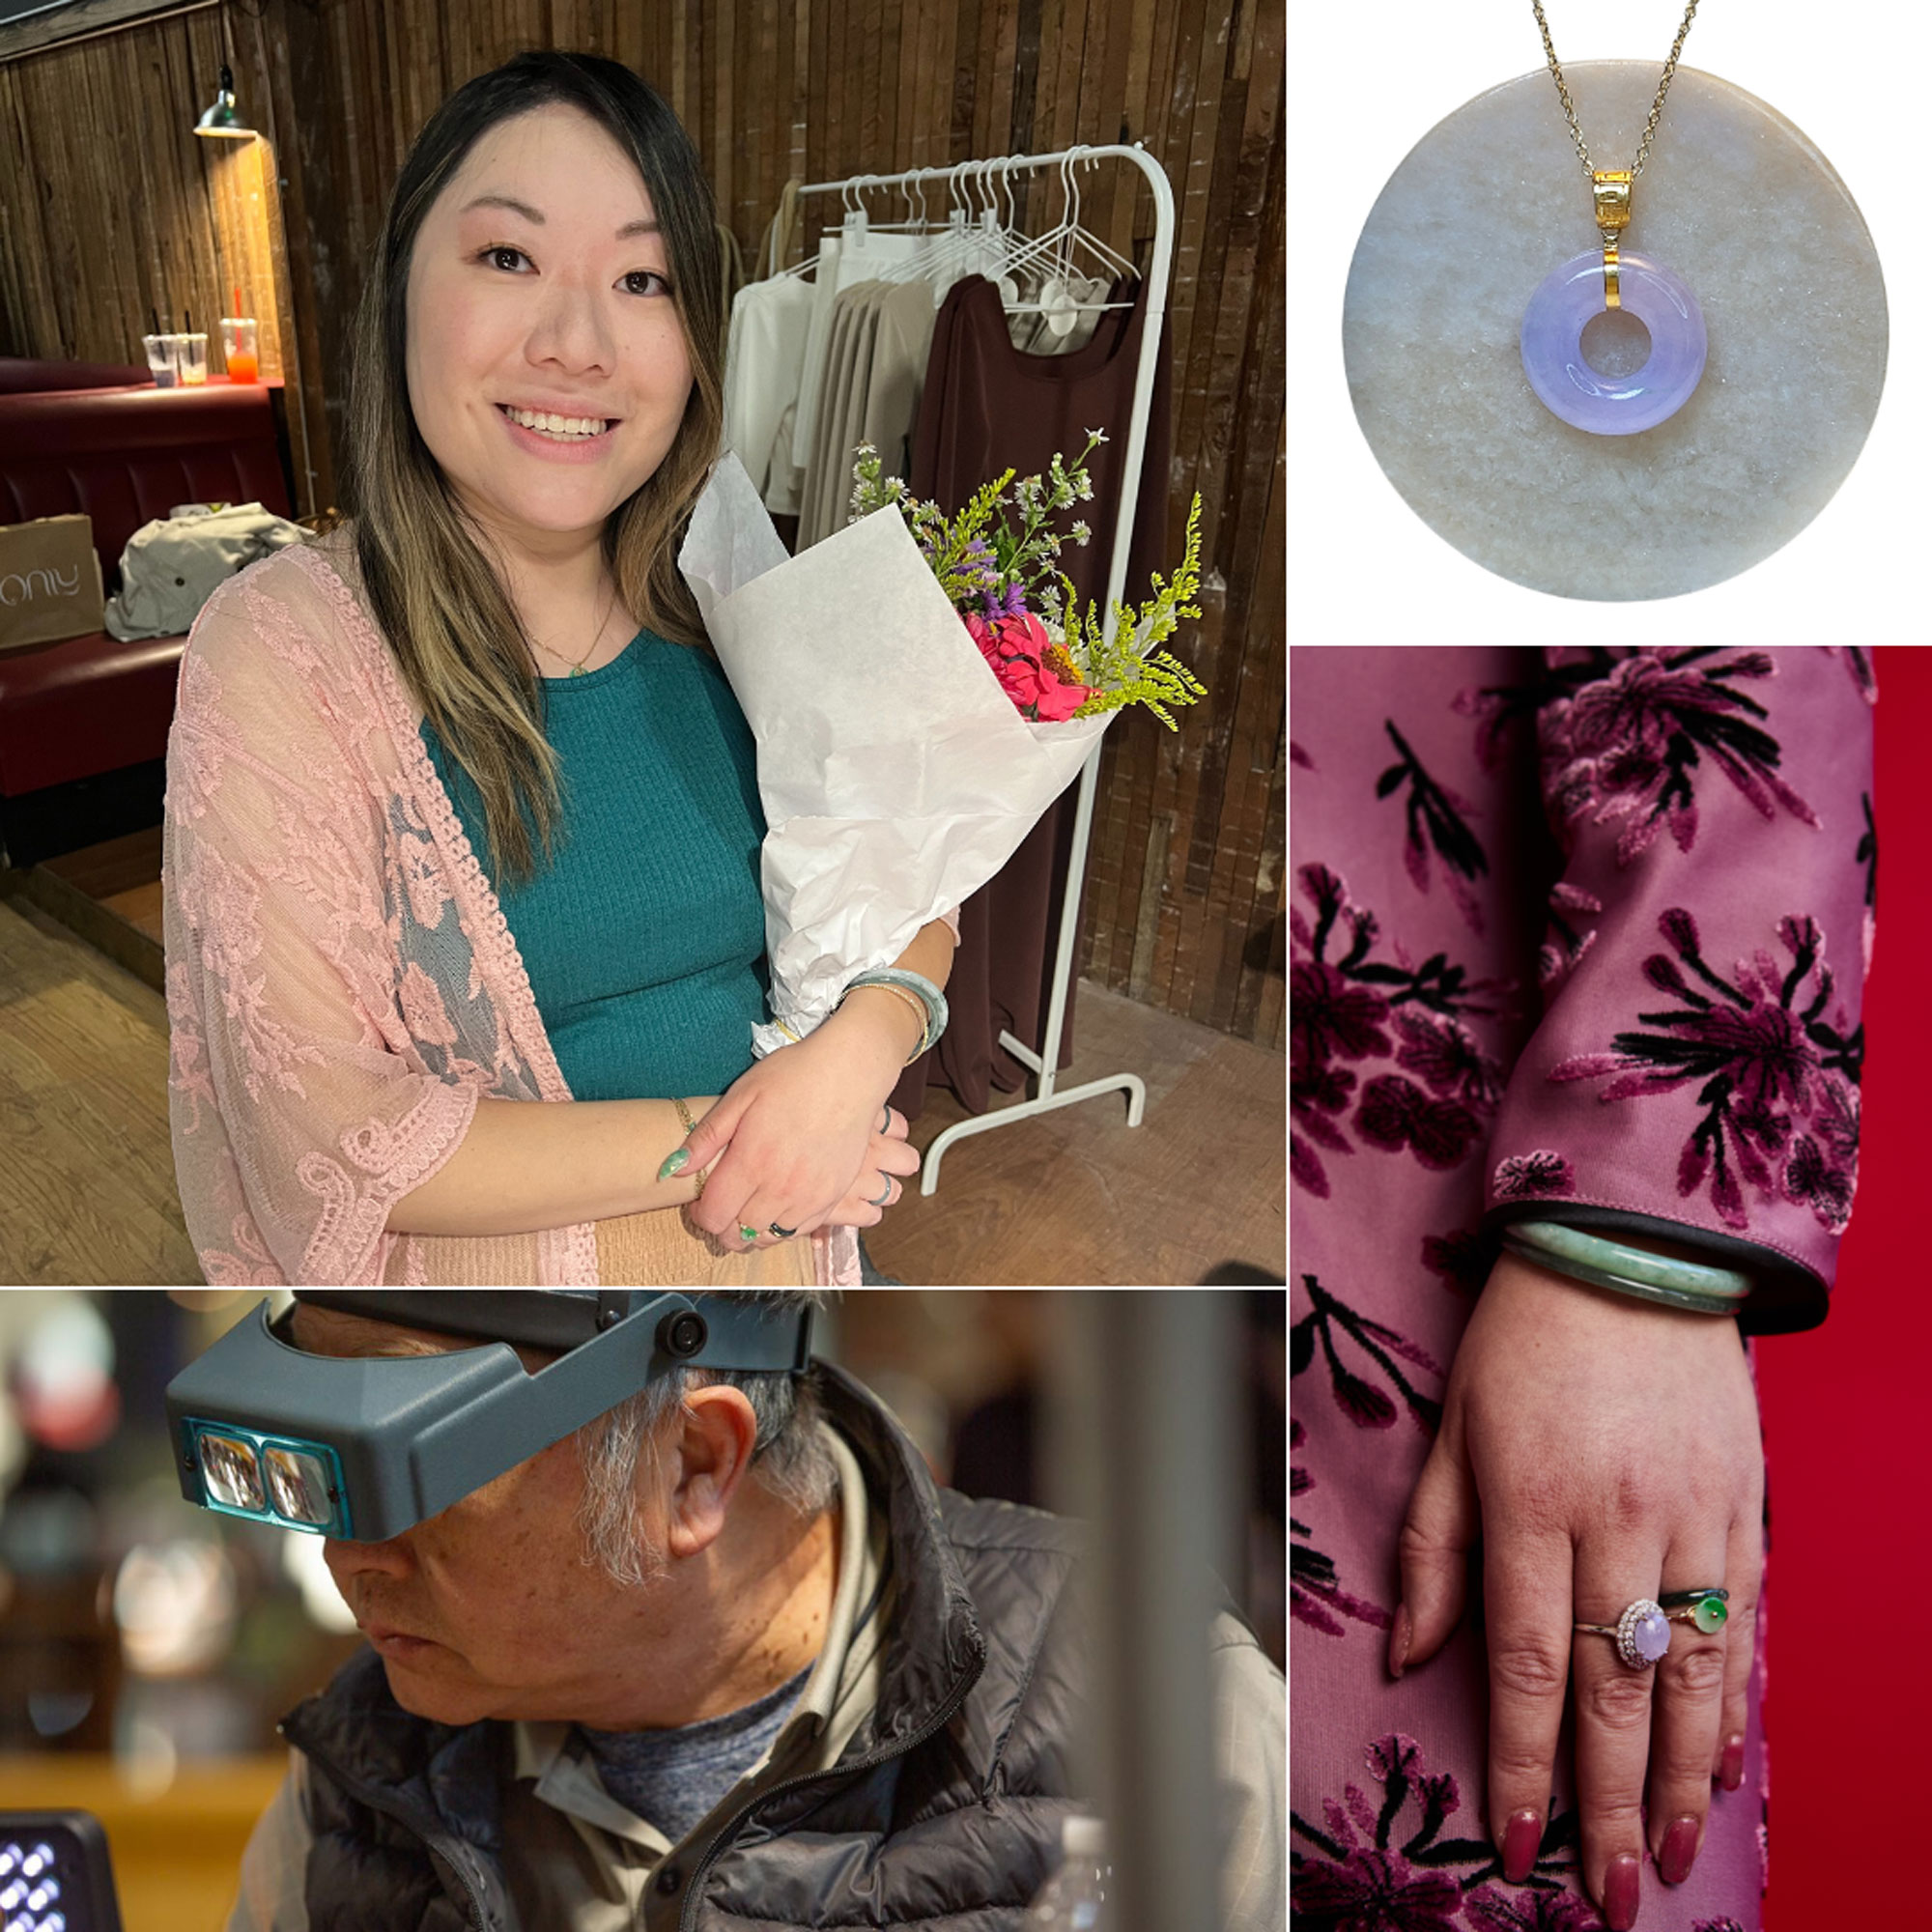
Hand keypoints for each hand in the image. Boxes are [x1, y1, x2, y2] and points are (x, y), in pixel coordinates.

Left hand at [671, 1032, 918, 1252]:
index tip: (701, 1202)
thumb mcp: (741, 1096)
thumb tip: (673, 1170)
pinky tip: (777, 1207)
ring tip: (749, 1208)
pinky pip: (800, 1231)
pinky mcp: (833, 1196)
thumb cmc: (792, 1076)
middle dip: (722, 1226)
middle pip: (738, 1235)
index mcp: (750, 1162)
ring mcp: (809, 1196)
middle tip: (723, 1207)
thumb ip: (706, 1137)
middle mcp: (779, 1188)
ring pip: (769, 1238)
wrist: (850, 1072)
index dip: (700, 1216)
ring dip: (752, 1230)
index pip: (713, 1217)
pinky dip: (782, 1227)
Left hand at [1394, 1252, 1762, 1929]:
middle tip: (1609, 1892)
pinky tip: (1722, 1764)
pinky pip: (1744, 1626)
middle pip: (1616, 1691)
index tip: (1519, 1843)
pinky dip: (1736, 1705)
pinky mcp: (1743, 1508)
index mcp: (1531, 1501)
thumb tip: (1415, 1657)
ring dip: (1680, 1778)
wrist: (1628, 1254)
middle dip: (1609, 1804)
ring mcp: (1692, 1517)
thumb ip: (1434, 1548)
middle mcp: (1617, 1521)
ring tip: (1668, 1857)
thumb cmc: (1521, 1341)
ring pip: (1693, 1676)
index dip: (1526, 1763)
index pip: (1529, 1663)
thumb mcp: (1452, 1431)